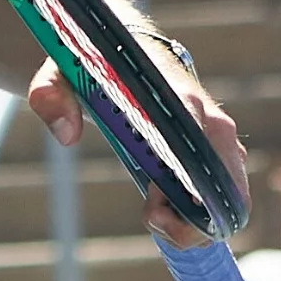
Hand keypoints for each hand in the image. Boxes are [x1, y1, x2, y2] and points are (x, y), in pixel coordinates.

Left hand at [28, 55, 249, 250]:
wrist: (132, 55)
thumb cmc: (100, 67)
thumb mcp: (63, 73)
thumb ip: (51, 94)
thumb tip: (66, 135)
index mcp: (179, 99)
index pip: (198, 145)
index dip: (187, 186)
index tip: (156, 204)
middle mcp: (210, 122)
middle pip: (225, 189)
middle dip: (190, 221)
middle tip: (150, 215)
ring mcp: (220, 143)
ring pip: (229, 204)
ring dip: (192, 225)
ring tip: (152, 212)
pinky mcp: (219, 159)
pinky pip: (223, 205)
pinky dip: (197, 222)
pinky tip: (163, 212)